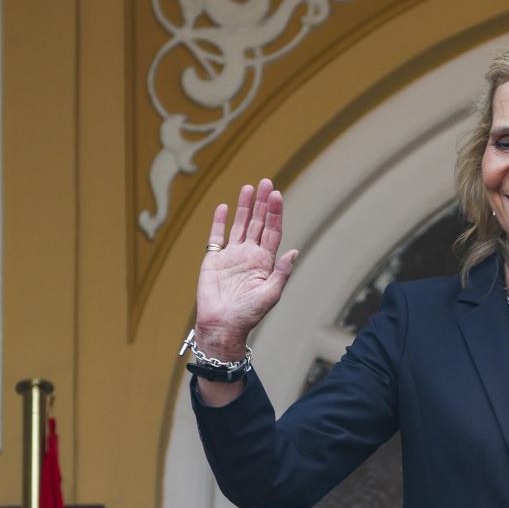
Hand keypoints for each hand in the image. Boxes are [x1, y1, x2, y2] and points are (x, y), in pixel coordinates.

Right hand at [194, 178, 297, 358]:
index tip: (277, 195)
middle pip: (258, 223)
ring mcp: (232, 255)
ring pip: (239, 225)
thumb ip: (281, 272)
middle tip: (266, 182)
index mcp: (265, 262)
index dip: (275, 213)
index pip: (273, 231)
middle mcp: (250, 255)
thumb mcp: (271, 294)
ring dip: (244, 207)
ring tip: (248, 187)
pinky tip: (223, 207)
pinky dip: (219, 222)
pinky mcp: (214, 259)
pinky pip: (216, 237)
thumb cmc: (249, 314)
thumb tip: (294, 250)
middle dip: (263, 203)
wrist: (223, 325)